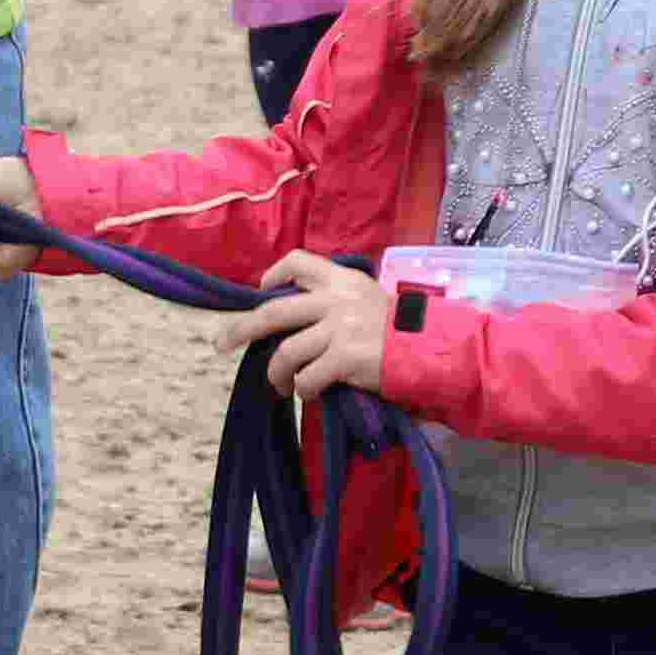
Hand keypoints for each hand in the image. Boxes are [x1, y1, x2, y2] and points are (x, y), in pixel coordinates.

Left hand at [230, 253, 395, 407]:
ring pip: (286, 352)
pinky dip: (304, 388)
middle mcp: (336, 300)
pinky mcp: (345, 357)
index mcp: (342, 280)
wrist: (432, 349)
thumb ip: (336, 301)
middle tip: (223, 344)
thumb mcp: (369, 300)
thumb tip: (296, 320)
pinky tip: (310, 393)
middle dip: (242, 330)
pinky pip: (308, 377)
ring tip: (280, 385)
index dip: (273, 275)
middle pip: (273, 312)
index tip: (260, 291)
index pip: (298, 262)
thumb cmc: (401, 330)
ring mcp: (339, 328)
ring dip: (277, 373)